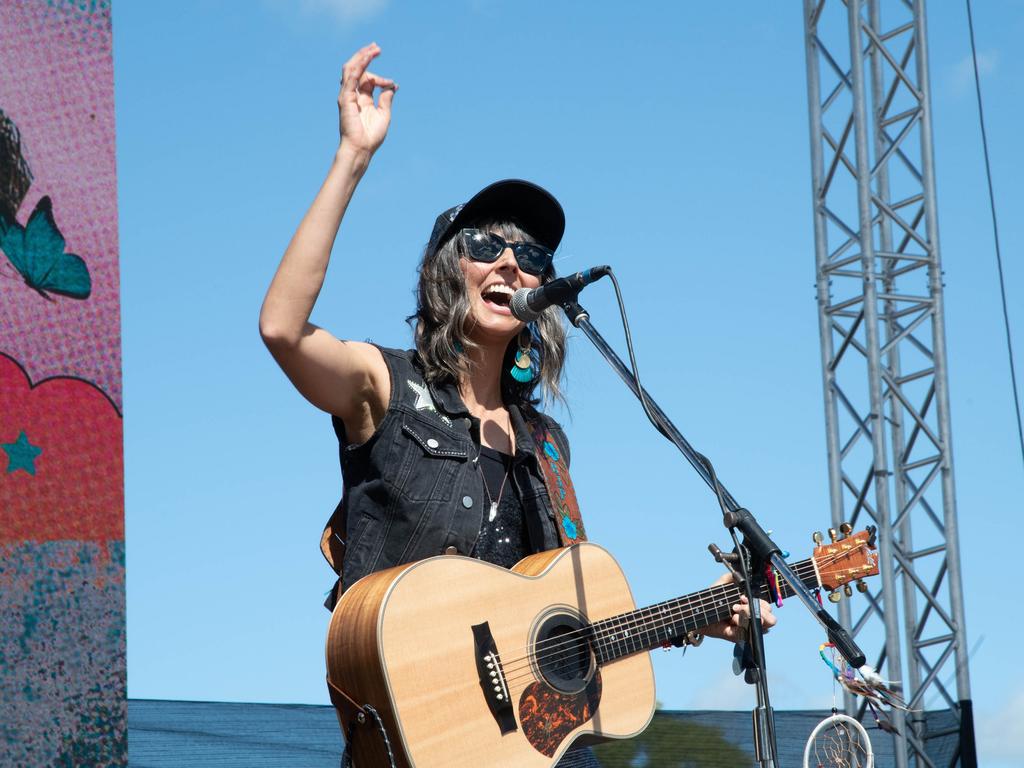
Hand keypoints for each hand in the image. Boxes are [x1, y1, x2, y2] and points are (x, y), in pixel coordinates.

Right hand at [338, 43, 396, 158]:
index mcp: (363, 99)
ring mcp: (347, 96)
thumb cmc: (371, 136)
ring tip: (372, 48)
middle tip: (377, 47)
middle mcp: (353, 95)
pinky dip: (358, 67)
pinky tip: (366, 58)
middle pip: (357, 69)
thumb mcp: (384, 114)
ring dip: (361, 57)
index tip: (391, 83)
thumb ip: (386, 99)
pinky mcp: (345, 99)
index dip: (381, 78)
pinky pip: (350, 79)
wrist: (362, 148)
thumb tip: (393, 85)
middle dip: (366, 56)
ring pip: (351, 69)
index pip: (369, 79)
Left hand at [702, 572, 776, 642]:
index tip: (743, 597)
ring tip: (733, 611)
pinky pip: (746, 633)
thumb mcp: (722, 585)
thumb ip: (732, 577)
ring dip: (747, 616)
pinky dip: (739, 625)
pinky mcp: (738, 637)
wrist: (699, 613)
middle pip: (771, 620)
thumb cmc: (713, 600)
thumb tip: (739, 573)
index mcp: (752, 607)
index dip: (761, 603)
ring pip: (761, 626)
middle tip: (737, 605)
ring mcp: (747, 630)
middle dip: (756, 609)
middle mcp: (753, 620)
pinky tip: (730, 621)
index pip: (768, 608)